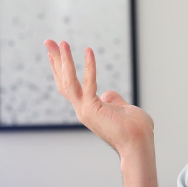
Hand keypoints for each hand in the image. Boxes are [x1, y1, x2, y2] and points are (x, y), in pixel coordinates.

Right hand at [46, 39, 153, 156]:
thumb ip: (113, 100)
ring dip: (64, 61)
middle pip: (63, 81)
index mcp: (88, 109)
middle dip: (56, 60)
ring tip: (62, 42)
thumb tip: (108, 93)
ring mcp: (85, 110)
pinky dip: (89, 67)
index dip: (60, 69)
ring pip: (69, 82)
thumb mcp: (122, 108)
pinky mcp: (93, 109)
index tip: (52, 53)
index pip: (68, 86)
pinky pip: (89, 83)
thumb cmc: (135, 130)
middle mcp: (82, 110)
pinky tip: (89, 51)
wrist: (139, 145)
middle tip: (48, 41)